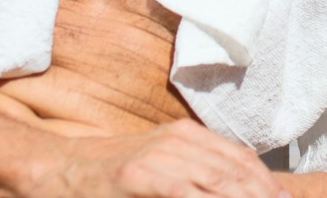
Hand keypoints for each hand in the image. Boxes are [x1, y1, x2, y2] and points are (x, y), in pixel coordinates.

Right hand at [41, 120, 285, 197]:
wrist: (60, 167)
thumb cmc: (112, 174)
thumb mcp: (159, 163)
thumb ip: (195, 173)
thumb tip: (233, 189)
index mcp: (187, 135)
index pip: (240, 159)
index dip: (266, 182)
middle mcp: (177, 140)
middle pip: (234, 172)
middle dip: (261, 194)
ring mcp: (157, 156)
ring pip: (216, 181)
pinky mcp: (137, 175)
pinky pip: (182, 191)